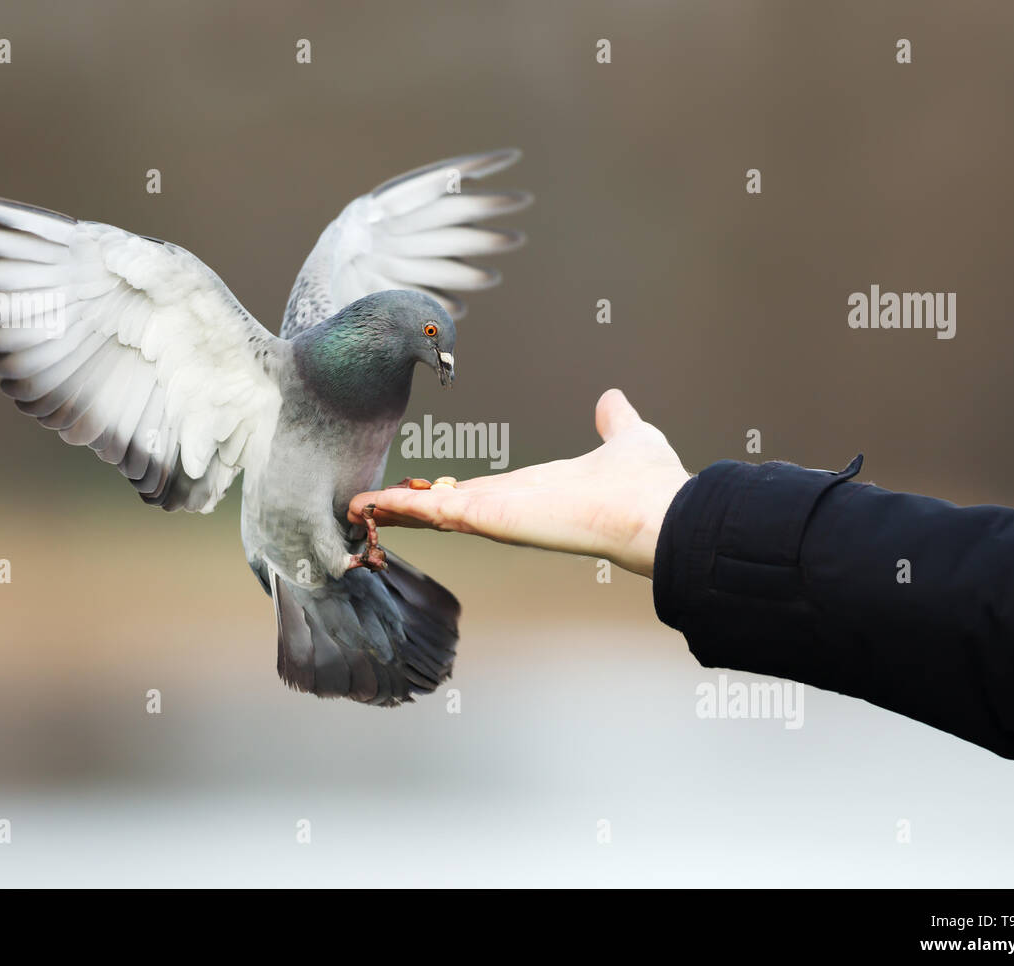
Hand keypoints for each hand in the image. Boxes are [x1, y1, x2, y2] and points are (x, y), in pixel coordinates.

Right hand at [348, 389, 690, 577]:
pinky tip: (364, 507)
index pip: (480, 493)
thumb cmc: (649, 485)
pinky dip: (397, 510)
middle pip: (446, 508)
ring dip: (392, 510)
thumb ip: (614, 422)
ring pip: (432, 512)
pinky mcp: (491, 516)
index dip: (448, 492)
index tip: (421, 488)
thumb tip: (613, 401)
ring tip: (352, 508)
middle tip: (368, 507)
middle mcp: (512, 507)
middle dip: (408, 508)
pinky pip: (433, 511)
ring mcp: (499, 515)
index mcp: (536, 491)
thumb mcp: (627, 438)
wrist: (660, 513)